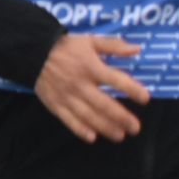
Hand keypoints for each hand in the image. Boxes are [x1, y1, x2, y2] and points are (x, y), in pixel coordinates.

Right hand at [33, 34, 149, 143]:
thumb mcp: (90, 41)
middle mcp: (81, 84)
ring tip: (120, 136)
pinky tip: (92, 137)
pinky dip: (80, 130)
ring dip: (105, 127)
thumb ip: (113, 46)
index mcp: (91, 67)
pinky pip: (68, 120)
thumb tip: (137, 49)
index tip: (145, 99)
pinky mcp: (55, 104)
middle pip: (104, 104)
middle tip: (135, 128)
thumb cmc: (65, 47)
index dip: (133, 90)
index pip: (117, 80)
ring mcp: (67, 96)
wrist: (33, 53)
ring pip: (89, 116)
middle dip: (122, 118)